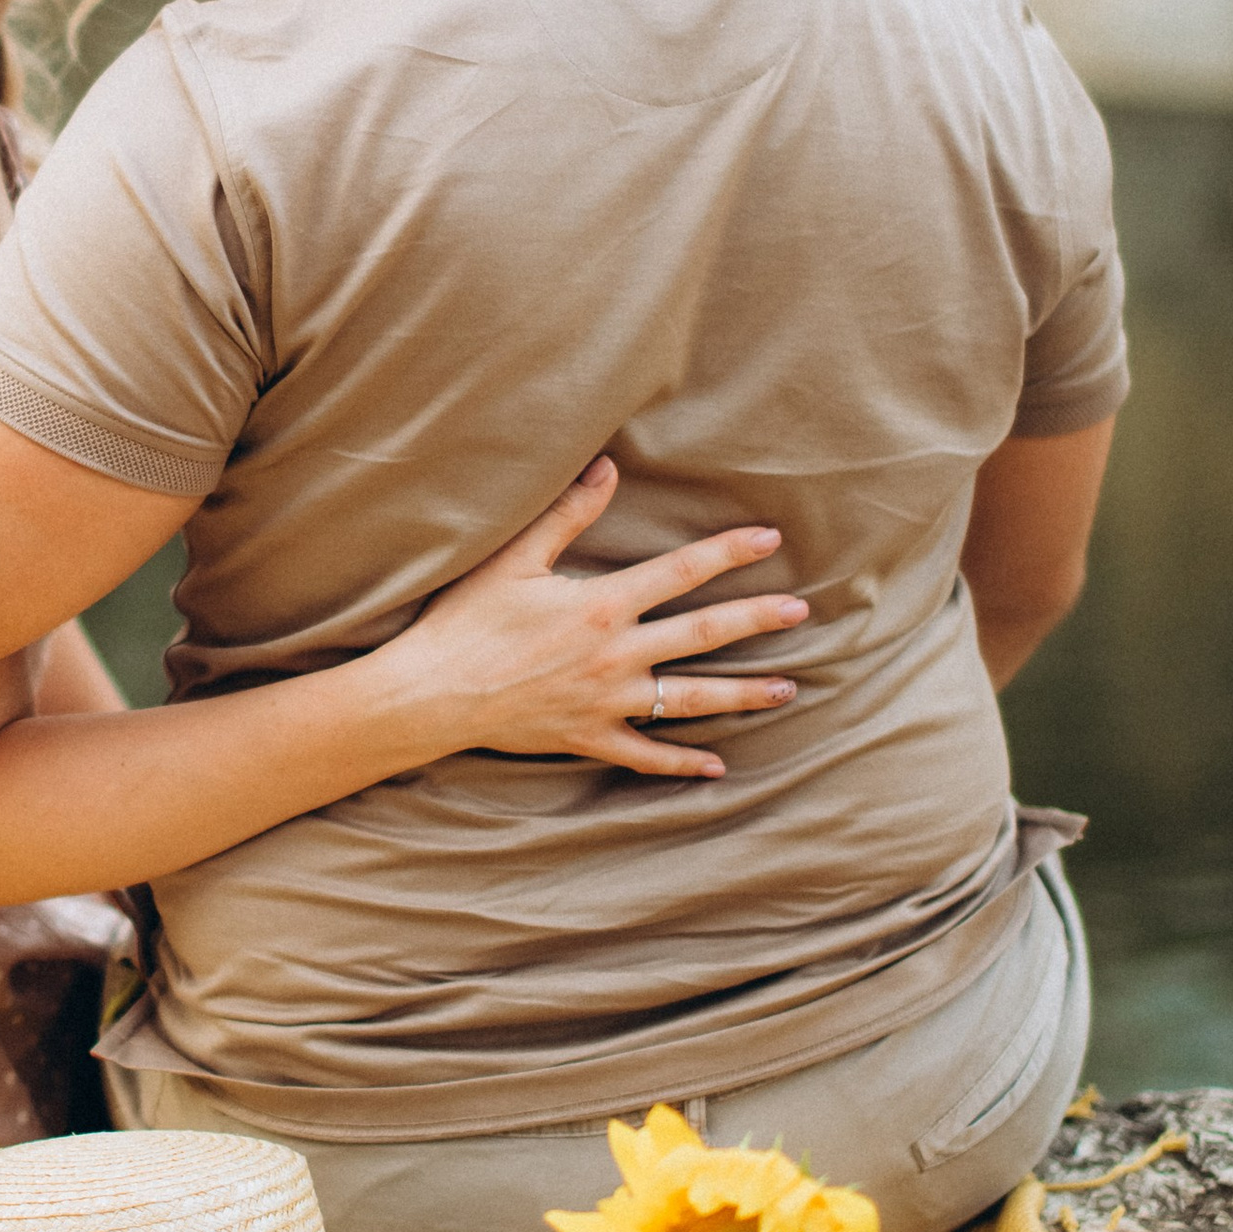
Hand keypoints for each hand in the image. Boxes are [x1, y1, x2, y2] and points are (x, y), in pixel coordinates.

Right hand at [385, 458, 808, 780]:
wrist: (431, 695)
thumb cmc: (464, 622)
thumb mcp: (513, 559)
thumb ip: (567, 514)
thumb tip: (607, 466)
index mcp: (601, 605)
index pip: (680, 572)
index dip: (728, 552)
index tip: (769, 538)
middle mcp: (615, 655)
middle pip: (703, 634)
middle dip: (756, 621)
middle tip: (801, 613)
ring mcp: (607, 702)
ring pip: (690, 699)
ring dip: (743, 695)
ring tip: (788, 691)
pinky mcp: (589, 737)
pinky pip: (646, 754)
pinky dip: (682, 762)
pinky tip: (717, 765)